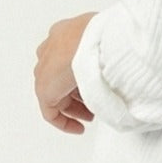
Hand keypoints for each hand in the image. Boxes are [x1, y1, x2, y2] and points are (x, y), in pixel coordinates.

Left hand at [34, 12, 97, 133]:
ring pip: (57, 94)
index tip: (94, 86)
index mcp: (63, 34)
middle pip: (60, 78)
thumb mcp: (107, 39)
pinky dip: (64, 122)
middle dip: (78, 94)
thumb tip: (117, 66)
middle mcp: (51, 50)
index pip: (67, 58)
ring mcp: (45, 71)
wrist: (90, 42)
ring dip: (75, 107)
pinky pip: (51, 112)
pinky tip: (79, 128)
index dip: (81, 76)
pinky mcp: (44, 90)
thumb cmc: (103, 35)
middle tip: (94, 104)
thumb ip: (107, 52)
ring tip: (92, 116)